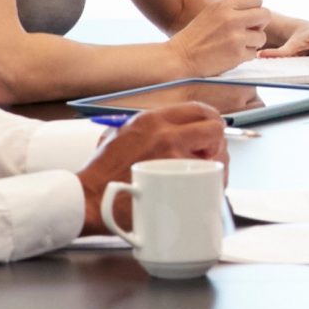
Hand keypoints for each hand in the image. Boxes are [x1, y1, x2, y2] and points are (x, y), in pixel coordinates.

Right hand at [77, 104, 227, 234]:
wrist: (89, 199)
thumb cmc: (101, 173)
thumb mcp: (119, 135)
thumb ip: (145, 130)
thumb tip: (168, 130)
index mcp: (151, 120)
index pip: (197, 109)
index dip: (211, 120)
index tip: (212, 130)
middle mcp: (165, 133)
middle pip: (214, 128)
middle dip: (218, 142)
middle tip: (211, 155)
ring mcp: (172, 158)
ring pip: (217, 155)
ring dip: (218, 165)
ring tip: (207, 175)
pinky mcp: (175, 182)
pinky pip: (209, 181)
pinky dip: (213, 185)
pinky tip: (205, 189)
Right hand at [170, 0, 270, 74]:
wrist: (180, 58)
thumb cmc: (194, 37)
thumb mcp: (210, 13)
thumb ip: (231, 10)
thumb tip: (253, 10)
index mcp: (224, 6)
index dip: (256, 8)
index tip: (251, 17)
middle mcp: (232, 19)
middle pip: (265, 15)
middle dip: (260, 24)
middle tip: (250, 31)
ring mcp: (236, 37)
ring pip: (261, 36)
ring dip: (252, 42)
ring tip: (237, 45)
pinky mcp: (237, 55)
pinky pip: (253, 53)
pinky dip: (245, 56)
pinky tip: (231, 55)